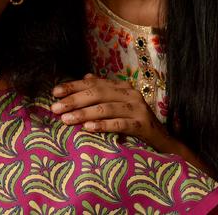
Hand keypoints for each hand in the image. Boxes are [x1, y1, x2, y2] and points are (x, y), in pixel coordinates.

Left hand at [51, 73, 170, 150]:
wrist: (163, 141)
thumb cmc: (134, 121)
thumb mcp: (117, 104)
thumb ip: (103, 90)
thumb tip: (85, 76)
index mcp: (121, 87)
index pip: (93, 83)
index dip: (72, 86)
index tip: (54, 93)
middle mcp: (130, 94)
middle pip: (97, 93)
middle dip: (74, 100)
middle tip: (55, 109)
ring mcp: (138, 108)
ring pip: (106, 108)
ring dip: (84, 113)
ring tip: (67, 119)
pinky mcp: (144, 125)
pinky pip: (120, 124)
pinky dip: (103, 125)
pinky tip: (88, 128)